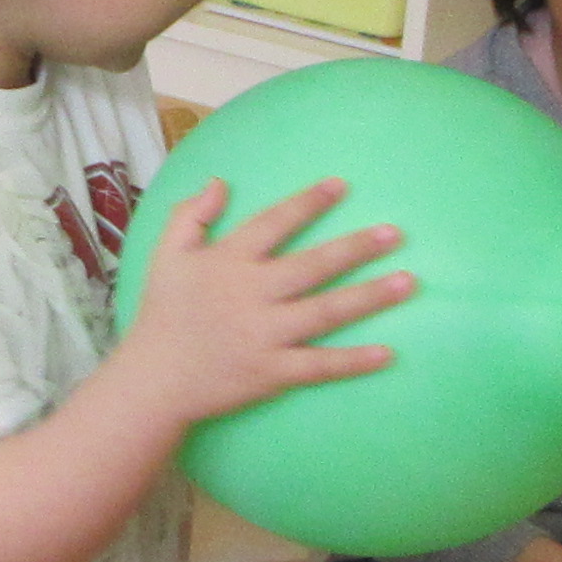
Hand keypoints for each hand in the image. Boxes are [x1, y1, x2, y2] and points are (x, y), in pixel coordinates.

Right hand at [110, 177, 414, 436]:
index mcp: (229, 262)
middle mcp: (252, 294)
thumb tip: (221, 181)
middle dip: (357, 248)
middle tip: (395, 233)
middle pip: (313, 265)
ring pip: (326, 311)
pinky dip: (353, 361)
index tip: (342, 185)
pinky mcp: (273, 372)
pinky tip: (387, 353)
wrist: (154, 380)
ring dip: (369, 296)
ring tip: (407, 282)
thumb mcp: (166, 254)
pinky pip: (319, 365)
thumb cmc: (163, 313)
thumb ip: (191, 214)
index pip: (275, 223)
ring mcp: (265, 335)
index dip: (309, 203)